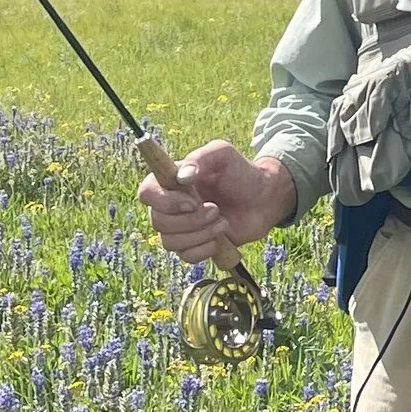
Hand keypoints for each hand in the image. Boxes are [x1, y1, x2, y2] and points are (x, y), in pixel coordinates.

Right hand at [137, 140, 297, 264]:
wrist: (264, 199)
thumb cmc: (241, 172)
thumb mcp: (222, 155)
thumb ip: (200, 159)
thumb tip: (182, 177)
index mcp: (171, 182)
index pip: (146, 193)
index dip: (164, 201)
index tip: (191, 201)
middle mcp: (170, 206)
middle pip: (157, 221)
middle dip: (190, 219)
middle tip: (216, 209)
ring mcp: (180, 228)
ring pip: (170, 242)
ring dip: (200, 234)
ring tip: (222, 221)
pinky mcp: (193, 246)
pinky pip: (186, 256)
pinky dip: (205, 248)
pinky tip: (221, 237)